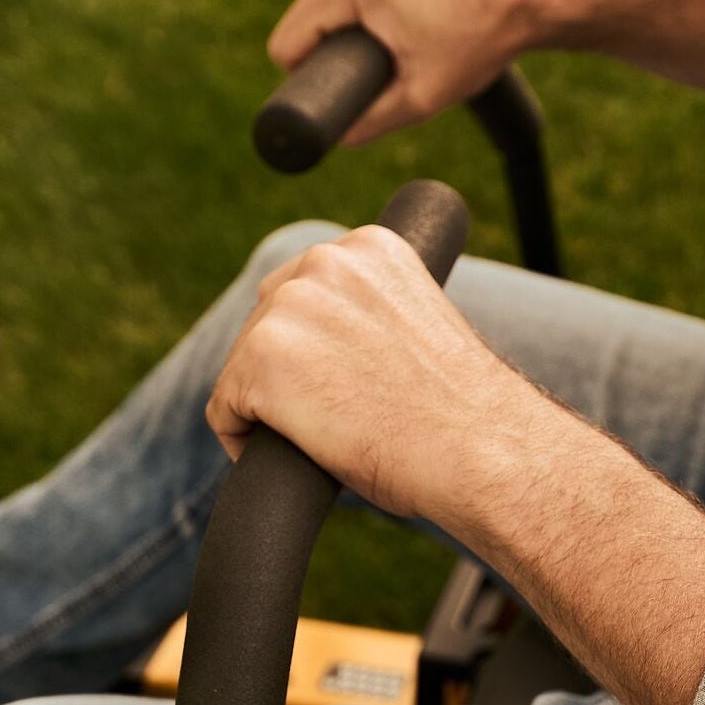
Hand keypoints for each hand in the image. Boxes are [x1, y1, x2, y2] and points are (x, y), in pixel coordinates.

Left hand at [206, 225, 531, 522]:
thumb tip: (330, 351)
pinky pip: (224, 409)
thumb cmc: (462, 414)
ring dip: (267, 407)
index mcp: (369, 247)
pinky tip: (294, 456)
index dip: (312, 345)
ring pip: (243, 366)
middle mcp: (324, 262)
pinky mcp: (261, 361)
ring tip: (322, 439)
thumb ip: (371, 316)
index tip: (339, 382)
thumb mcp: (419, 329)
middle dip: (285, 373)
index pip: (304, 290)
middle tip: (332, 418)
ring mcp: (288, 309)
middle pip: (264, 322)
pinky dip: (244, 440)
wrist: (481, 452)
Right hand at [268, 0, 551, 145]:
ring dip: (351, 25)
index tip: (342, 89)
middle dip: (335, 49)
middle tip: (388, 63)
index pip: (287, 41)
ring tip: (402, 37)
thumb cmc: (479, 39)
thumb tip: (337, 139)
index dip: (305, 77)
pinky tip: (405, 13)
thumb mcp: (421, 97)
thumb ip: (370, 123)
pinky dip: (367, 0)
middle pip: (307, 18)